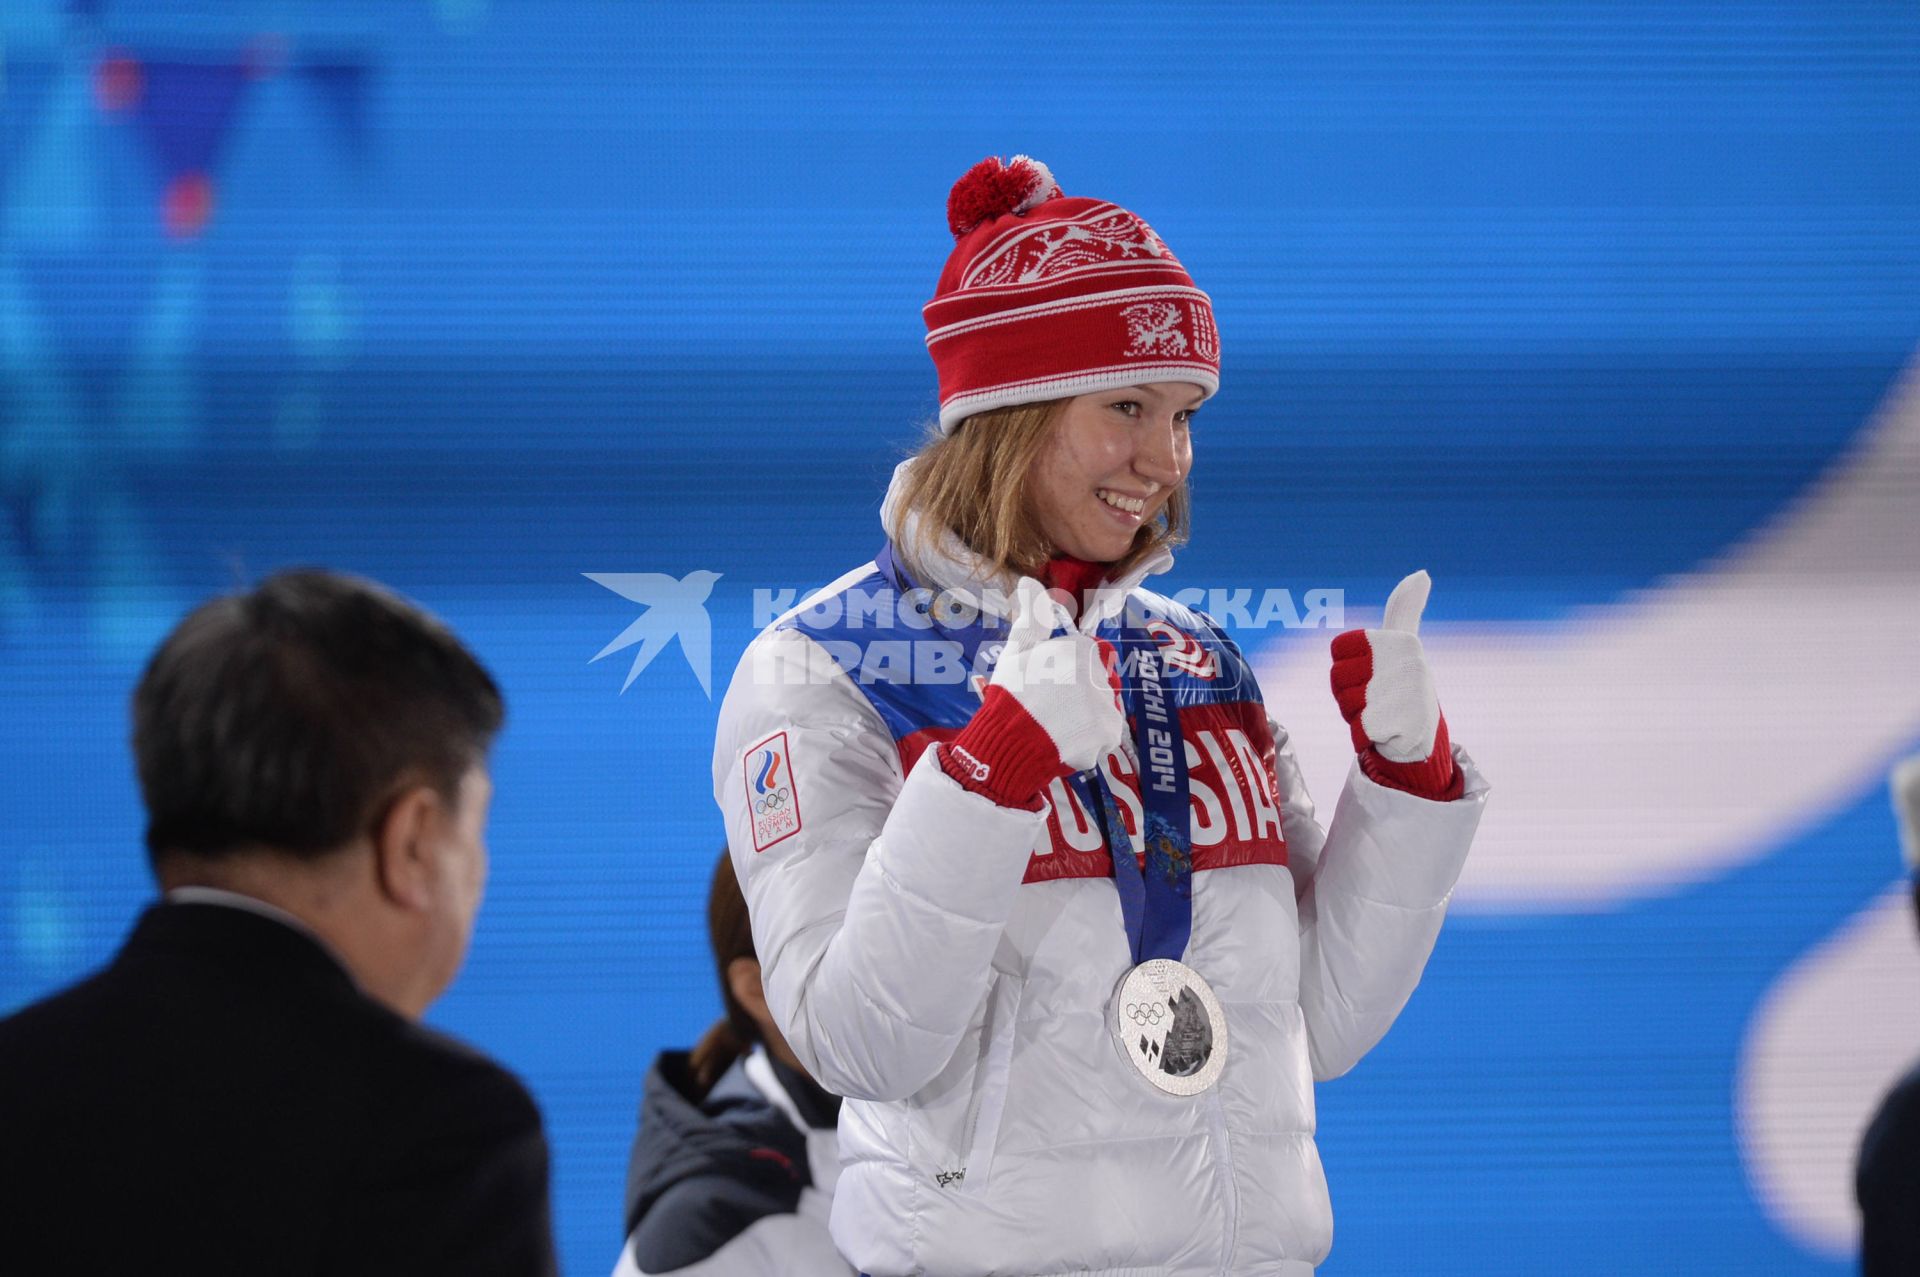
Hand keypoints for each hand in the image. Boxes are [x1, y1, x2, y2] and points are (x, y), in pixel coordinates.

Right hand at [984, 576, 1125, 771]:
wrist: (1011, 740)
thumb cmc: (1011, 693)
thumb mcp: (1017, 650)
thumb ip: (1031, 617)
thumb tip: (1030, 580)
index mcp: (1080, 650)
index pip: (1081, 658)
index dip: (1060, 673)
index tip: (1043, 685)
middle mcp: (1100, 674)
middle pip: (1092, 683)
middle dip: (1075, 696)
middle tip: (1047, 710)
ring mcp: (1107, 706)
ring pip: (1099, 710)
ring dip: (1083, 720)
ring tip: (1055, 729)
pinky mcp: (1109, 734)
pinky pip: (1104, 736)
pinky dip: (1089, 742)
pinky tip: (1066, 742)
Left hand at [1330, 570, 1441, 763]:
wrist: (1425, 738)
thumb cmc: (1406, 686)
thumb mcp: (1404, 643)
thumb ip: (1405, 608)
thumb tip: (1422, 574)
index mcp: (1399, 641)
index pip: (1339, 648)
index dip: (1347, 666)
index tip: (1369, 674)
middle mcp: (1404, 663)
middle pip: (1338, 677)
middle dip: (1348, 694)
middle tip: (1376, 700)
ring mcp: (1401, 695)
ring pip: (1345, 704)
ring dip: (1356, 715)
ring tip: (1381, 715)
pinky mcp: (1395, 725)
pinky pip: (1357, 731)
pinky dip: (1364, 737)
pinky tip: (1385, 734)